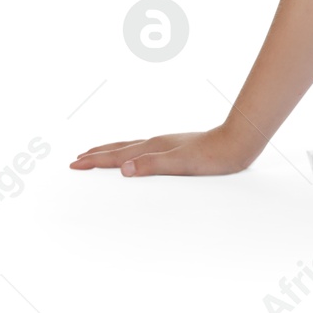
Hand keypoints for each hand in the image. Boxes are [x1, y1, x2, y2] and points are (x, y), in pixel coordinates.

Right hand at [69, 125, 259, 176]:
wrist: (238, 143)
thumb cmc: (213, 156)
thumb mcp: (181, 164)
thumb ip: (152, 165)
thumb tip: (123, 169)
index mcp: (154, 147)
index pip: (117, 156)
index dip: (95, 160)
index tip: (74, 163)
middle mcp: (157, 143)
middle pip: (121, 148)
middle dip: (99, 154)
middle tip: (79, 157)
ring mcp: (167, 144)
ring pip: (132, 147)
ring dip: (113, 151)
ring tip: (101, 153)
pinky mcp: (178, 148)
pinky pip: (146, 150)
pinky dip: (132, 153)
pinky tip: (139, 157)